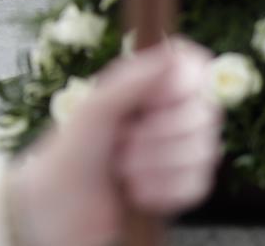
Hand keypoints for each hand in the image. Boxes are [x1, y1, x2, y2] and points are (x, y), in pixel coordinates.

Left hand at [8, 43, 221, 245]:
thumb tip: (174, 53)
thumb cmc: (68, 154)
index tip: (161, 100)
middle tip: (124, 144)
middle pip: (206, 111)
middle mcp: (164, 113)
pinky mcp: (180, 186)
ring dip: (161, 166)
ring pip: (206, 151)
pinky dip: (167, 191)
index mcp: (143, 86)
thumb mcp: (95, 111)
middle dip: (164, 135)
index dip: (189, 80)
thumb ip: (132, 81)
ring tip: (124, 171)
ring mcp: (176, 150)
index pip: (191, 65)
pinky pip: (199, 184)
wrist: (58, 211)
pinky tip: (138, 194)